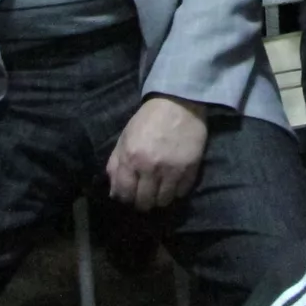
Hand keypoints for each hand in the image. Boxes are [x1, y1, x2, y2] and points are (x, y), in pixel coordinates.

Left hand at [106, 95, 208, 211]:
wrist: (178, 102)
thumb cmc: (148, 120)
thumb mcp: (125, 138)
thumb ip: (116, 164)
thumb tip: (114, 191)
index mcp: (131, 158)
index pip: (124, 194)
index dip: (126, 198)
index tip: (130, 195)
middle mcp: (150, 167)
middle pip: (144, 202)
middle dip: (143, 201)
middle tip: (146, 194)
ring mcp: (172, 169)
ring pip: (164, 201)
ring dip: (160, 197)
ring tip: (161, 188)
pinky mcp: (191, 168)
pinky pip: (182, 192)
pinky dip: (177, 190)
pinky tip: (174, 180)